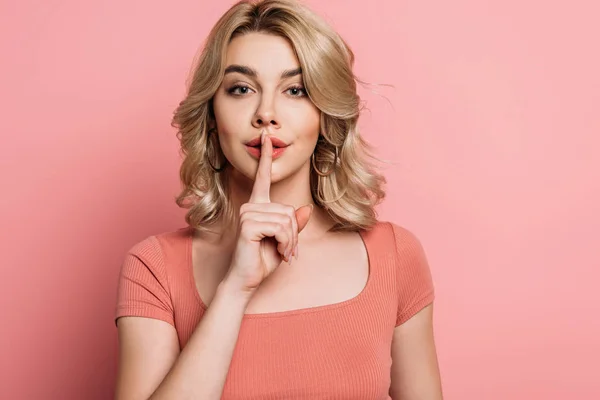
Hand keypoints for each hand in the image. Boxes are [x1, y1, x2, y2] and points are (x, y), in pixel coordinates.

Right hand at [224, 131, 312, 294]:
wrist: (246, 280)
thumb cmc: (263, 260)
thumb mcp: (285, 241)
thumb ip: (294, 225)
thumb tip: (305, 208)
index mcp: (258, 206)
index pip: (262, 177)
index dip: (266, 157)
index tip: (268, 137)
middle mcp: (251, 206)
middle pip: (289, 210)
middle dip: (293, 235)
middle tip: (287, 251)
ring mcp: (247, 213)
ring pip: (287, 220)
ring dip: (290, 241)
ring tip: (282, 253)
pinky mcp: (248, 224)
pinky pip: (281, 228)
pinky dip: (285, 244)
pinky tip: (277, 252)